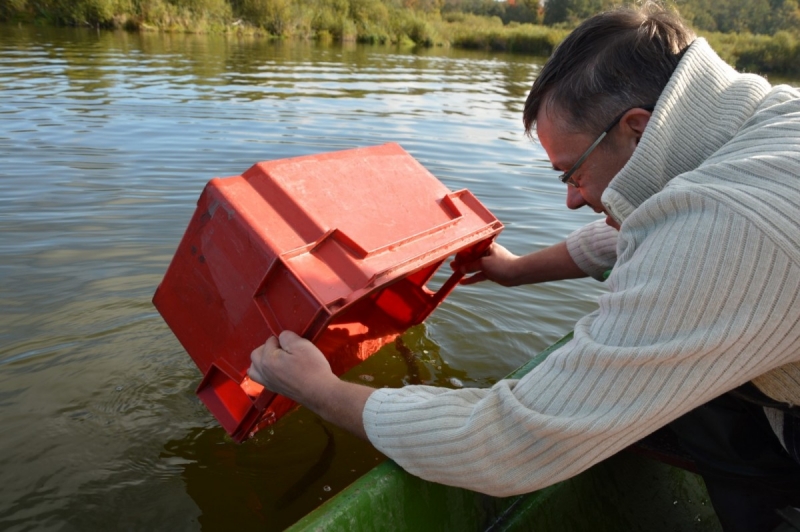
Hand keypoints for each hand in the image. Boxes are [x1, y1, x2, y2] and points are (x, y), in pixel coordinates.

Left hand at [247, 330, 373, 439]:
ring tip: (275, 358)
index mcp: (267, 359)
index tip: (293, 343)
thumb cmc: (312, 368)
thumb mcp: (302, 345)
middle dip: (267, 348)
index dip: (281, 339)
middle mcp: (263, 371)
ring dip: (261, 361)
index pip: (269, 341)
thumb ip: (288, 337)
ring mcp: (267, 382)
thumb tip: (281, 337)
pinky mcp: (274, 389)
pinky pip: (260, 379)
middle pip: (256, 354)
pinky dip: (263, 372)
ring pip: (254, 368)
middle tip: (284, 349)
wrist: (319, 392)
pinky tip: (275, 371)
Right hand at [453, 243, 519, 285]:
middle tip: (452, 266)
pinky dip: (471, 278)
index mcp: (485, 246)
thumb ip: (471, 266)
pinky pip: (478, 274)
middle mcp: (486, 253)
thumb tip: (461, 269)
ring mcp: (488, 262)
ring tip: (454, 272)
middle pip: (470, 257)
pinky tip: (462, 282)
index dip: (461, 253)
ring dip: (465, 269)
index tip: (454, 259)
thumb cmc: (503, 264)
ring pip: (474, 266)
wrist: (518, 273)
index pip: (470, 247)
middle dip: (461, 262)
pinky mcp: (490, 272)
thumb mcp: (484, 263)